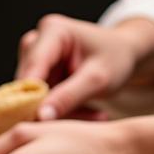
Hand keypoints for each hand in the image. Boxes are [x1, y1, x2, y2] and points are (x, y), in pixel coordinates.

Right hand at [18, 14, 153, 119]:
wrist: (125, 54)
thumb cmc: (116, 58)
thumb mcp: (98, 79)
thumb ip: (69, 96)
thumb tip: (40, 117)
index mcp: (52, 31)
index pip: (33, 69)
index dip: (31, 98)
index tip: (40, 123)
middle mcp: (35, 41)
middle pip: (27, 85)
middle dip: (49, 107)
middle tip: (81, 123)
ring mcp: (33, 58)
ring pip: (32, 97)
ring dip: (58, 112)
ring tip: (93, 115)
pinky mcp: (36, 75)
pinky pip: (39, 101)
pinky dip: (61, 111)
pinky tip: (87, 111)